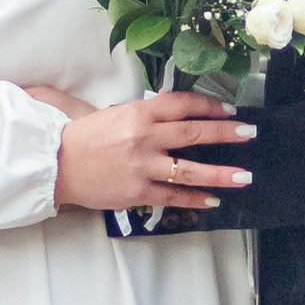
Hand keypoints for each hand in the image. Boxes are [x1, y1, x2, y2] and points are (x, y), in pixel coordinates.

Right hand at [38, 89, 255, 215]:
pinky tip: (213, 200)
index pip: (182, 104)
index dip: (209, 105)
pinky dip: (195, 199)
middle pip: (194, 133)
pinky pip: (173, 196)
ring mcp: (142, 167)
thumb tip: (175, 109)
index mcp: (139, 112)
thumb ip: (145, 111)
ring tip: (244, 176)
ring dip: (221, 173)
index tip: (229, 109)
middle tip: (249, 133)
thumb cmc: (83, 136)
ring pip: (190, 170)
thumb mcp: (115, 113)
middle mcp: (144, 137)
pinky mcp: (137, 192)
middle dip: (226, 133)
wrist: (55, 165)